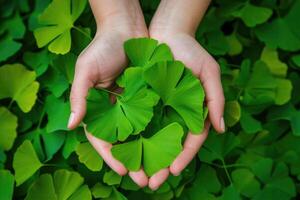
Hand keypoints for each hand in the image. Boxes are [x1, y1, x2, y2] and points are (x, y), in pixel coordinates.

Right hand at [68, 0, 148, 186]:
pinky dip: (159, 132)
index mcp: (97, 108)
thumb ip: (79, 97)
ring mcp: (132, 105)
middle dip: (134, 161)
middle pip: (124, 142)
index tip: (124, 171)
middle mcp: (115, 110)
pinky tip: (169, 145)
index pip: (102, 139)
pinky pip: (153, 117)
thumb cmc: (102, 47)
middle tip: (146, 180)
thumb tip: (72, 126)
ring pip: (140, 134)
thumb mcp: (86, 70)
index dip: (112, 157)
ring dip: (149, 152)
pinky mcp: (148, 97)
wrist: (126, 27)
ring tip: (160, 170)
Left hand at [146, 31, 224, 189]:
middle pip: (169, 144)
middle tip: (151, 183)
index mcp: (194, 111)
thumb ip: (216, 99)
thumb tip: (221, 128)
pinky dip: (133, 136)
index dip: (184, 155)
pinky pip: (138, 121)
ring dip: (145, 156)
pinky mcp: (143, 101)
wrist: (167, 33)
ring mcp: (159, 108)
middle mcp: (176, 113)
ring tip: (136, 174)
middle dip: (161, 164)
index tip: (174, 170)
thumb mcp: (209, 72)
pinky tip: (124, 150)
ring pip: (152, 137)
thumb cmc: (191, 51)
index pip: (190, 139)